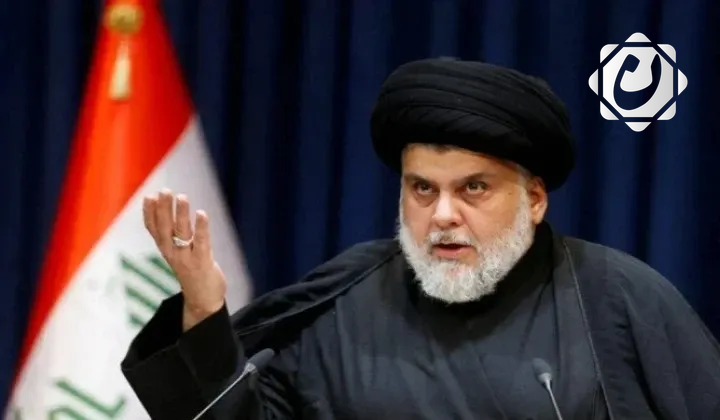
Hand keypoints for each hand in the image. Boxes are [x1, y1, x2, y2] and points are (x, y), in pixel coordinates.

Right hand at [143, 188, 226, 330]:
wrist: (203, 302)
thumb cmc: (191, 272)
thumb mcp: (177, 253)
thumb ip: (173, 235)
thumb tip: (167, 212)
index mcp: (166, 250)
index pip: (153, 230)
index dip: (149, 214)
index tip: (149, 196)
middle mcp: (173, 254)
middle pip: (165, 229)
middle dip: (163, 209)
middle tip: (164, 191)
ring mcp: (187, 259)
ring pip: (181, 234)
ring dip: (181, 214)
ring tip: (182, 197)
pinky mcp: (203, 263)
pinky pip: (201, 243)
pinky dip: (201, 228)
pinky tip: (201, 213)